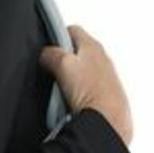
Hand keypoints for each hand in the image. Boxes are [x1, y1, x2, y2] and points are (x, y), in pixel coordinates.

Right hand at [39, 24, 133, 146]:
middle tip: (54, 74)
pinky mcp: (107, 96)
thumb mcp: (63, 64)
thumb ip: (51, 54)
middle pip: (78, 53)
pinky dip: (79, 95)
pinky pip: (88, 90)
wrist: (108, 122)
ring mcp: (106, 79)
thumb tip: (45, 55)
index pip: (73, 31)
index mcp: (93, 46)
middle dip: (63, 62)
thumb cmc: (92, 93)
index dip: (57, 37)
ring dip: (71, 81)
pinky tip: (73, 105)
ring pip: (83, 73)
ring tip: (63, 94)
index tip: (49, 50)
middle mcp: (103, 60)